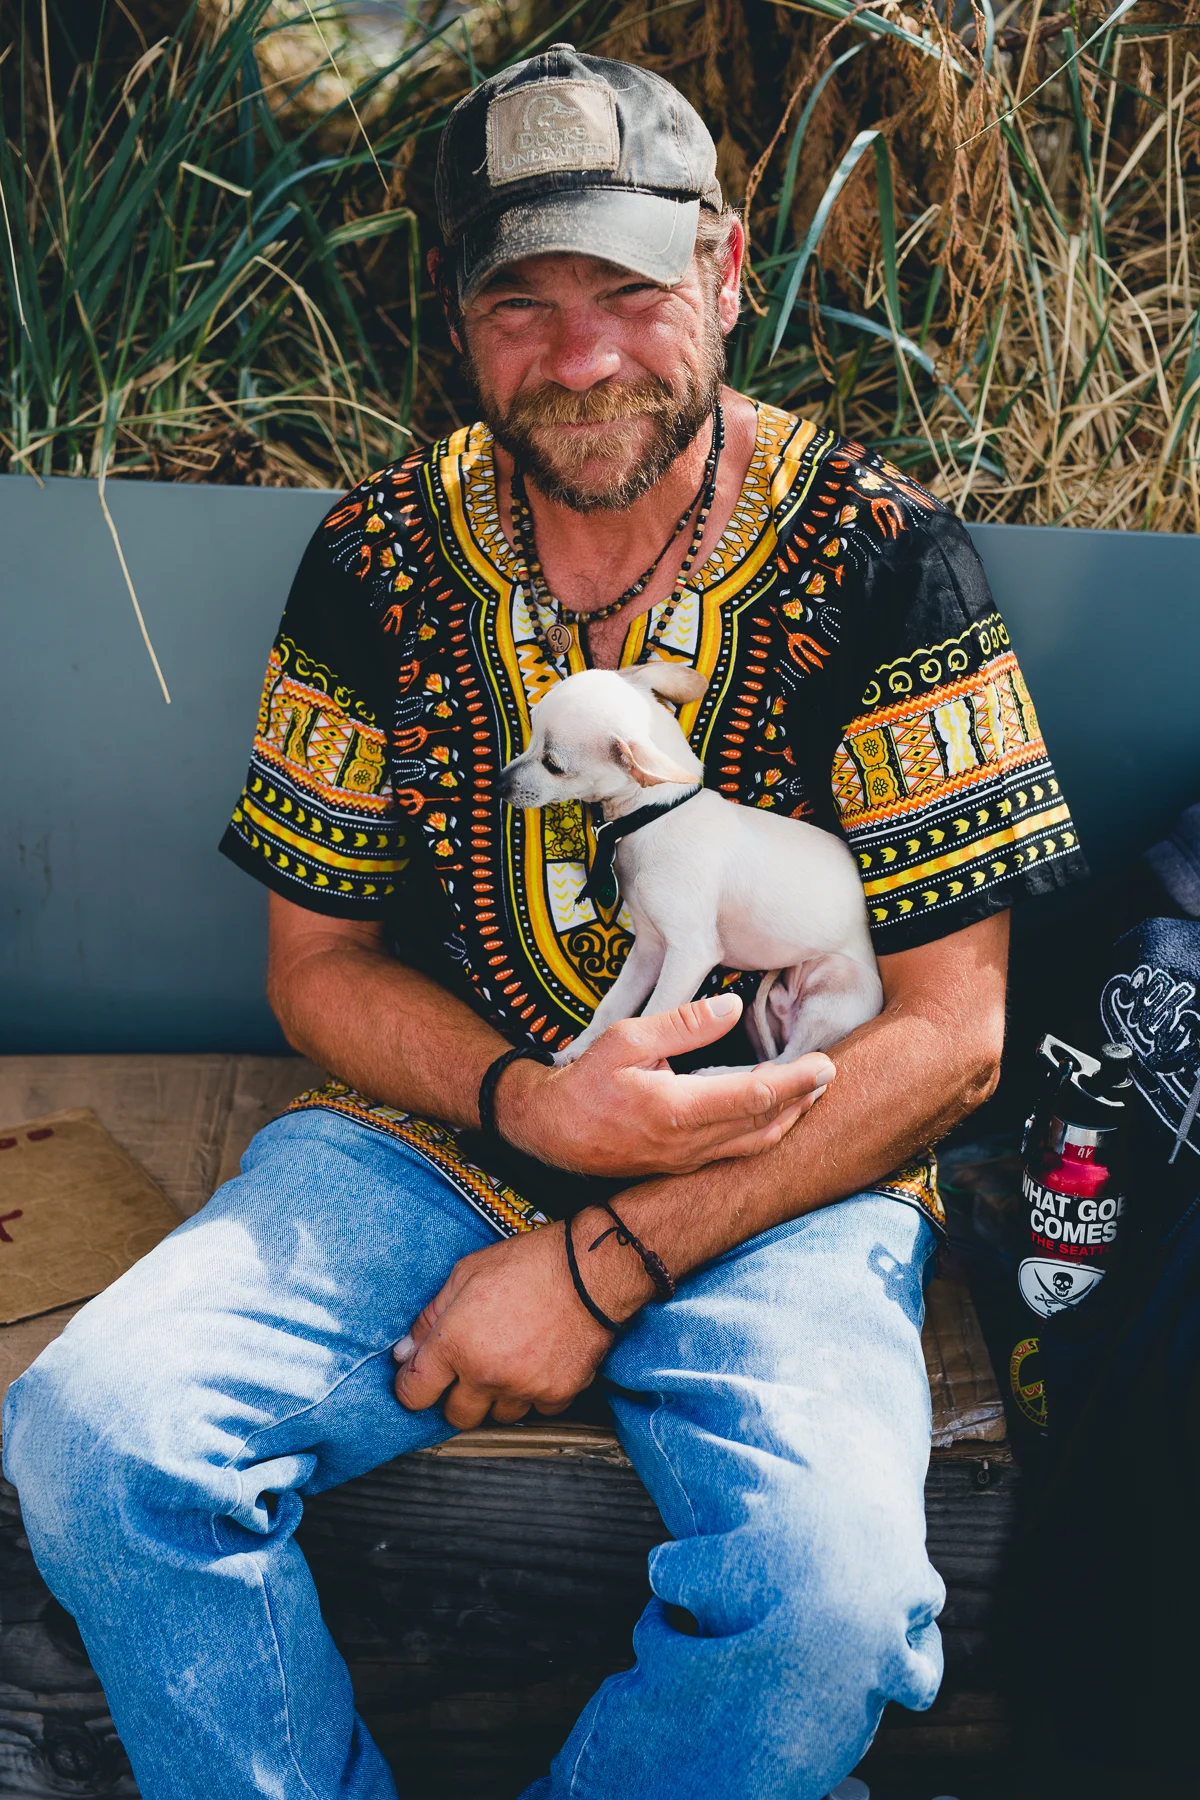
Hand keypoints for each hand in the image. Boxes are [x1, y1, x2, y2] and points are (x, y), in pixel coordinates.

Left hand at [393, 1221, 635, 1427]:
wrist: (590, 1271)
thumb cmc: (529, 1264)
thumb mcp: (466, 1274)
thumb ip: (430, 1318)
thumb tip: (406, 1350)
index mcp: (456, 1344)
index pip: (414, 1393)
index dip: (411, 1388)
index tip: (420, 1381)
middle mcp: (486, 1374)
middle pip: (456, 1416)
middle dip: (457, 1396)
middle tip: (470, 1367)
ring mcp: (523, 1388)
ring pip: (497, 1416)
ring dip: (497, 1396)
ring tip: (509, 1361)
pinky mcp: (557, 1394)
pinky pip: (536, 1411)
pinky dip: (534, 1394)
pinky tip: (537, 1364)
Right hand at [495, 993, 834, 1177]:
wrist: (551, 1132)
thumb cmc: (584, 1081)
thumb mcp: (625, 1038)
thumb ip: (681, 1023)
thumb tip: (730, 1007)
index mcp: (678, 1109)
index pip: (755, 1097)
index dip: (796, 1083)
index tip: (826, 1065)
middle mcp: (689, 1143)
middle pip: (765, 1125)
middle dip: (803, 1100)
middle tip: (831, 1073)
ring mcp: (687, 1160)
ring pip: (754, 1144)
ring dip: (788, 1119)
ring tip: (810, 1093)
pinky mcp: (682, 1165)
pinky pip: (736, 1152)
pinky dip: (763, 1132)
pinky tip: (772, 1114)